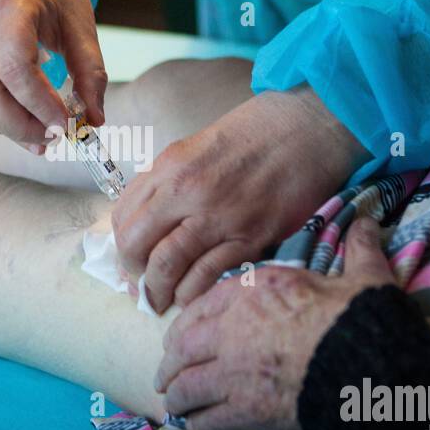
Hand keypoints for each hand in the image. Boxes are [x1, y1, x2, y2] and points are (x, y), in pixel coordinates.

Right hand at [0, 0, 106, 150]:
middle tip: (54, 138)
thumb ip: (90, 72)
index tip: (66, 124)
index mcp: (9, 6)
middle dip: (21, 126)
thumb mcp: (81, 25)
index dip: (39, 103)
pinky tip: (23, 126)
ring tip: (42, 138)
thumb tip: (94, 121)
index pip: (14, 67)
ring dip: (7, 129)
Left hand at [111, 86, 365, 313]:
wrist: (309, 128)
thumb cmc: (256, 134)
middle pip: (136, 245)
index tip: (129, 260)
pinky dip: (193, 293)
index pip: (124, 217)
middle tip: (141, 285)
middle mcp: (187, 192)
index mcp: (170, 167)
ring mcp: (219, 216)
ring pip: (167, 266)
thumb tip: (147, 221)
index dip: (120, 246)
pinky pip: (208, 276)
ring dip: (158, 290)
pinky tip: (191, 297)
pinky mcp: (251, 237)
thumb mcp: (197, 147)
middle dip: (133, 272)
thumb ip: (169, 182)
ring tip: (160, 301)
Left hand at [156, 217, 393, 429]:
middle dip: (170, 364)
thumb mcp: (361, 275)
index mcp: (255, 291)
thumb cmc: (361, 318)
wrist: (368, 366)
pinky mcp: (245, 409)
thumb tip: (368, 224)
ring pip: (187, 386)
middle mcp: (233, 328)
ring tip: (175, 405)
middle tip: (166, 376)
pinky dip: (197, 423)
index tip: (180, 336)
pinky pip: (207, 418)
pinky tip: (196, 426)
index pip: (203, 305)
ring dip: (178, 397)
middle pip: (183, 348)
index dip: (186, 325)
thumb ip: (356, 250)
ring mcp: (234, 371)